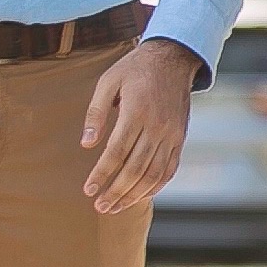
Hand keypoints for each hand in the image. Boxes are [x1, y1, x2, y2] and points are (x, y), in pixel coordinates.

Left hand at [81, 38, 201, 214]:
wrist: (173, 59)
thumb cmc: (135, 69)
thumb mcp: (108, 81)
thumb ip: (95, 113)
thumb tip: (86, 143)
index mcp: (136, 112)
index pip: (116, 152)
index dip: (102, 174)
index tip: (88, 190)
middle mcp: (157, 126)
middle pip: (136, 168)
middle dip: (116, 191)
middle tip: (100, 207)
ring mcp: (172, 134)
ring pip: (154, 173)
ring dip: (134, 194)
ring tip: (116, 207)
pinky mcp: (180, 138)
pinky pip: (170, 168)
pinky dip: (156, 186)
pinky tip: (141, 195)